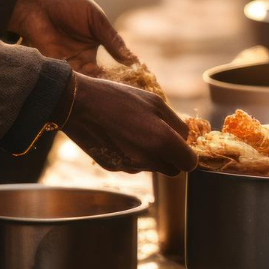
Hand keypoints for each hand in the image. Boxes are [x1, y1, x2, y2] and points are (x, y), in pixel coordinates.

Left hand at [8, 0, 137, 73]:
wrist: (36, 3)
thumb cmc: (67, 5)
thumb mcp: (95, 20)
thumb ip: (112, 40)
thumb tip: (133, 60)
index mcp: (95, 43)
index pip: (110, 61)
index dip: (120, 71)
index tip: (131, 79)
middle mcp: (82, 55)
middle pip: (97, 74)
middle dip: (105, 81)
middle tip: (114, 86)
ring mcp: (67, 61)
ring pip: (83, 78)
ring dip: (90, 82)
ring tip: (98, 81)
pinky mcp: (52, 66)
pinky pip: (66, 78)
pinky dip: (74, 81)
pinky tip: (81, 80)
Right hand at [64, 75, 196, 174]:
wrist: (78, 105)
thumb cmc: (118, 98)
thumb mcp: (154, 102)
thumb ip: (176, 124)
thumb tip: (186, 139)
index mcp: (162, 141)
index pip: (189, 163)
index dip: (187, 153)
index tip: (180, 142)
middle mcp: (148, 159)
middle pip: (173, 169)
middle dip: (171, 156)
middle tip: (160, 135)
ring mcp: (129, 167)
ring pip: (153, 167)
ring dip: (152, 155)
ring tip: (135, 130)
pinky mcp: (114, 168)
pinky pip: (134, 166)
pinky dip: (133, 155)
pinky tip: (120, 137)